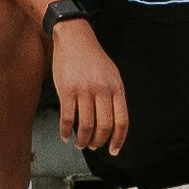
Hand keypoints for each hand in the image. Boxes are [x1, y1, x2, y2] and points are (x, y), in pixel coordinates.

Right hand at [50, 18, 128, 156]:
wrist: (74, 37)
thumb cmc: (93, 58)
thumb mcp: (112, 74)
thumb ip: (114, 96)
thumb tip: (114, 124)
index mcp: (116, 87)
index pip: (121, 121)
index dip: (118, 140)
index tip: (113, 150)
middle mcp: (102, 90)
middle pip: (104, 126)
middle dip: (99, 142)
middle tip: (94, 146)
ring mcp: (84, 90)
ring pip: (86, 126)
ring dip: (83, 140)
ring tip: (80, 143)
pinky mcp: (66, 90)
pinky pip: (67, 118)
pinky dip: (66, 131)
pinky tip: (66, 135)